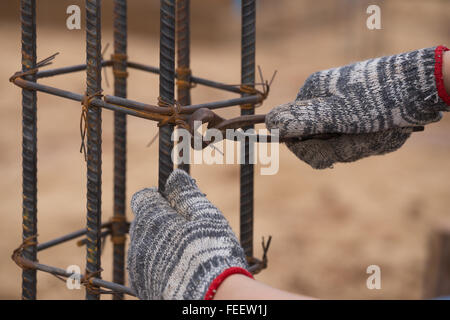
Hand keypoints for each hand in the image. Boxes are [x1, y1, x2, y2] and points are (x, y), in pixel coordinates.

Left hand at [127, 169, 250, 299]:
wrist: (209, 297)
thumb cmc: (211, 251)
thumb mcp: (205, 214)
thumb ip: (186, 193)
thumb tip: (174, 176)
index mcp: (151, 218)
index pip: (144, 198)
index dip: (161, 199)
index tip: (177, 205)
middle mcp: (138, 240)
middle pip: (145, 222)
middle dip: (162, 222)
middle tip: (188, 231)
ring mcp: (137, 266)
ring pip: (145, 245)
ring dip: (160, 244)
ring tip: (186, 254)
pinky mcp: (142, 287)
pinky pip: (146, 268)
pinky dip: (159, 265)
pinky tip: (179, 270)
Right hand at [266, 46, 449, 168]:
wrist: (423, 89)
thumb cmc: (379, 99)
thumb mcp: (339, 114)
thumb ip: (304, 120)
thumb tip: (267, 122)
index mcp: (312, 95)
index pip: (293, 134)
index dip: (309, 151)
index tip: (329, 157)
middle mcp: (325, 101)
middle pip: (319, 142)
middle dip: (342, 148)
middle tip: (364, 139)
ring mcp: (344, 109)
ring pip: (341, 143)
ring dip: (361, 145)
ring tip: (380, 132)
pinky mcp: (362, 115)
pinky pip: (358, 139)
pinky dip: (372, 141)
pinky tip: (386, 131)